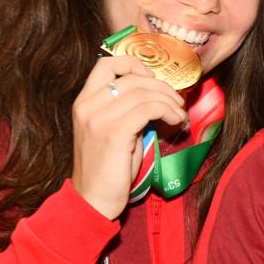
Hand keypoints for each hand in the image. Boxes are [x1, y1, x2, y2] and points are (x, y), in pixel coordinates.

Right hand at [71, 56, 187, 219]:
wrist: (93, 200)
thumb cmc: (108, 168)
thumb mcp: (113, 131)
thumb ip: (125, 109)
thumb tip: (156, 95)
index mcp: (84, 101)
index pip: (105, 64)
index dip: (133, 64)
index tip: (152, 79)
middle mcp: (87, 105)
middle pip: (132, 78)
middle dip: (162, 87)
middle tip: (177, 101)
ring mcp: (98, 118)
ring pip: (143, 93)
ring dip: (169, 101)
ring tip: (179, 115)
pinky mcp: (114, 132)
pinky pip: (148, 109)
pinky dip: (168, 111)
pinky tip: (176, 122)